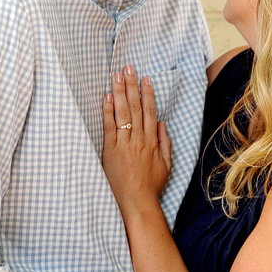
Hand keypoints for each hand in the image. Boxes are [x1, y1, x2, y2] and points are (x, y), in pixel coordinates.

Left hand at [102, 67, 170, 212]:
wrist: (137, 203)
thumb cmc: (151, 185)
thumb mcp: (166, 164)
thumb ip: (165, 142)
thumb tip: (162, 123)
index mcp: (152, 141)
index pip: (150, 111)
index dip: (147, 94)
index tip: (145, 79)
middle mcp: (138, 139)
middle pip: (135, 107)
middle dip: (131, 86)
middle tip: (128, 68)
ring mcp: (124, 144)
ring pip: (122, 113)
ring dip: (119, 93)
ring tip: (117, 76)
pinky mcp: (110, 151)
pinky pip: (109, 128)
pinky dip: (107, 112)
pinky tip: (105, 97)